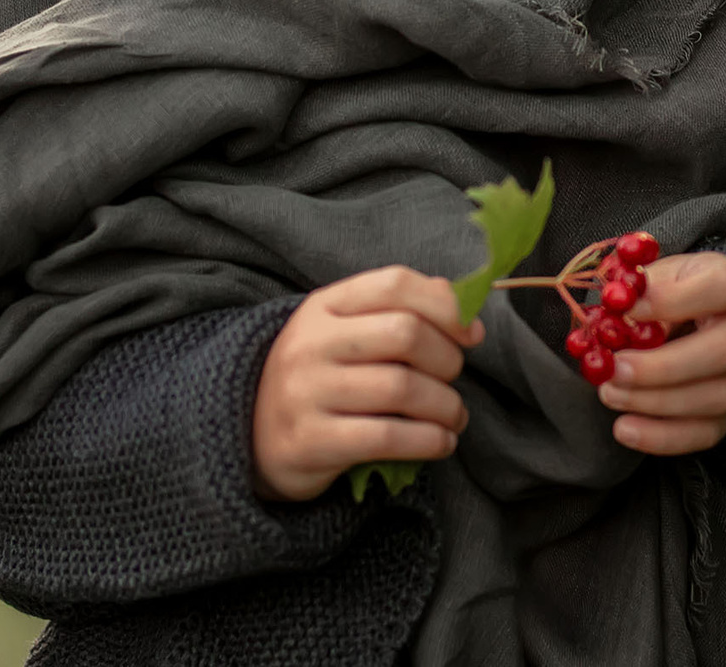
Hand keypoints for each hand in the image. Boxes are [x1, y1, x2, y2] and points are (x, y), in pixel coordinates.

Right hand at [251, 265, 483, 501]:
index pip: (393, 284)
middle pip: (405, 334)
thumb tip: (466, 310)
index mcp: (323, 306)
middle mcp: (310, 343)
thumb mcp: (345, 331)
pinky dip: (429, 440)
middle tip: (453, 379)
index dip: (445, 305)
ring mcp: (305, 392)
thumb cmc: (320, 377)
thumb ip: (398, 311)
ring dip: (446, 405)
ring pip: (402, 388)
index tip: (472, 334)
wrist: (252, 436)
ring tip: (454, 416)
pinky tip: (441, 442)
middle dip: (447, 359)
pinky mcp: (309, 442)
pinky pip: (387, 438)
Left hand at [597, 251, 725, 455]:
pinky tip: (625, 428)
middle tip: (616, 370)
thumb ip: (639, 290)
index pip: (718, 288)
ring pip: (716, 399)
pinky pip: (706, 434)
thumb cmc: (678, 295)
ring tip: (611, 394)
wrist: (709, 321)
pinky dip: (662, 437)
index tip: (627, 309)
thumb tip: (612, 309)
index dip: (670, 301)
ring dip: (655, 403)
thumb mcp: (662, 276)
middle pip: (722, 352)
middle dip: (662, 368)